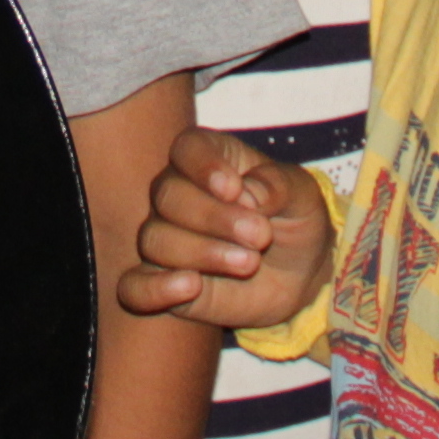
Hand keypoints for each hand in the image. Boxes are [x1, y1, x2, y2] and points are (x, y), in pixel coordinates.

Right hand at [119, 127, 329, 330]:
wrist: (300, 276)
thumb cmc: (296, 222)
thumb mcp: (304, 197)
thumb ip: (280, 186)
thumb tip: (249, 193)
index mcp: (210, 159)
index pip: (187, 149)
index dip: (203, 166)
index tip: (234, 189)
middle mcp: (178, 194)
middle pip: (168, 195)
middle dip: (214, 218)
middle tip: (260, 236)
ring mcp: (166, 239)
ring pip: (155, 239)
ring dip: (202, 253)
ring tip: (249, 263)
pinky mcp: (161, 282)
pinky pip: (134, 287)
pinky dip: (154, 289)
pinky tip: (191, 287)